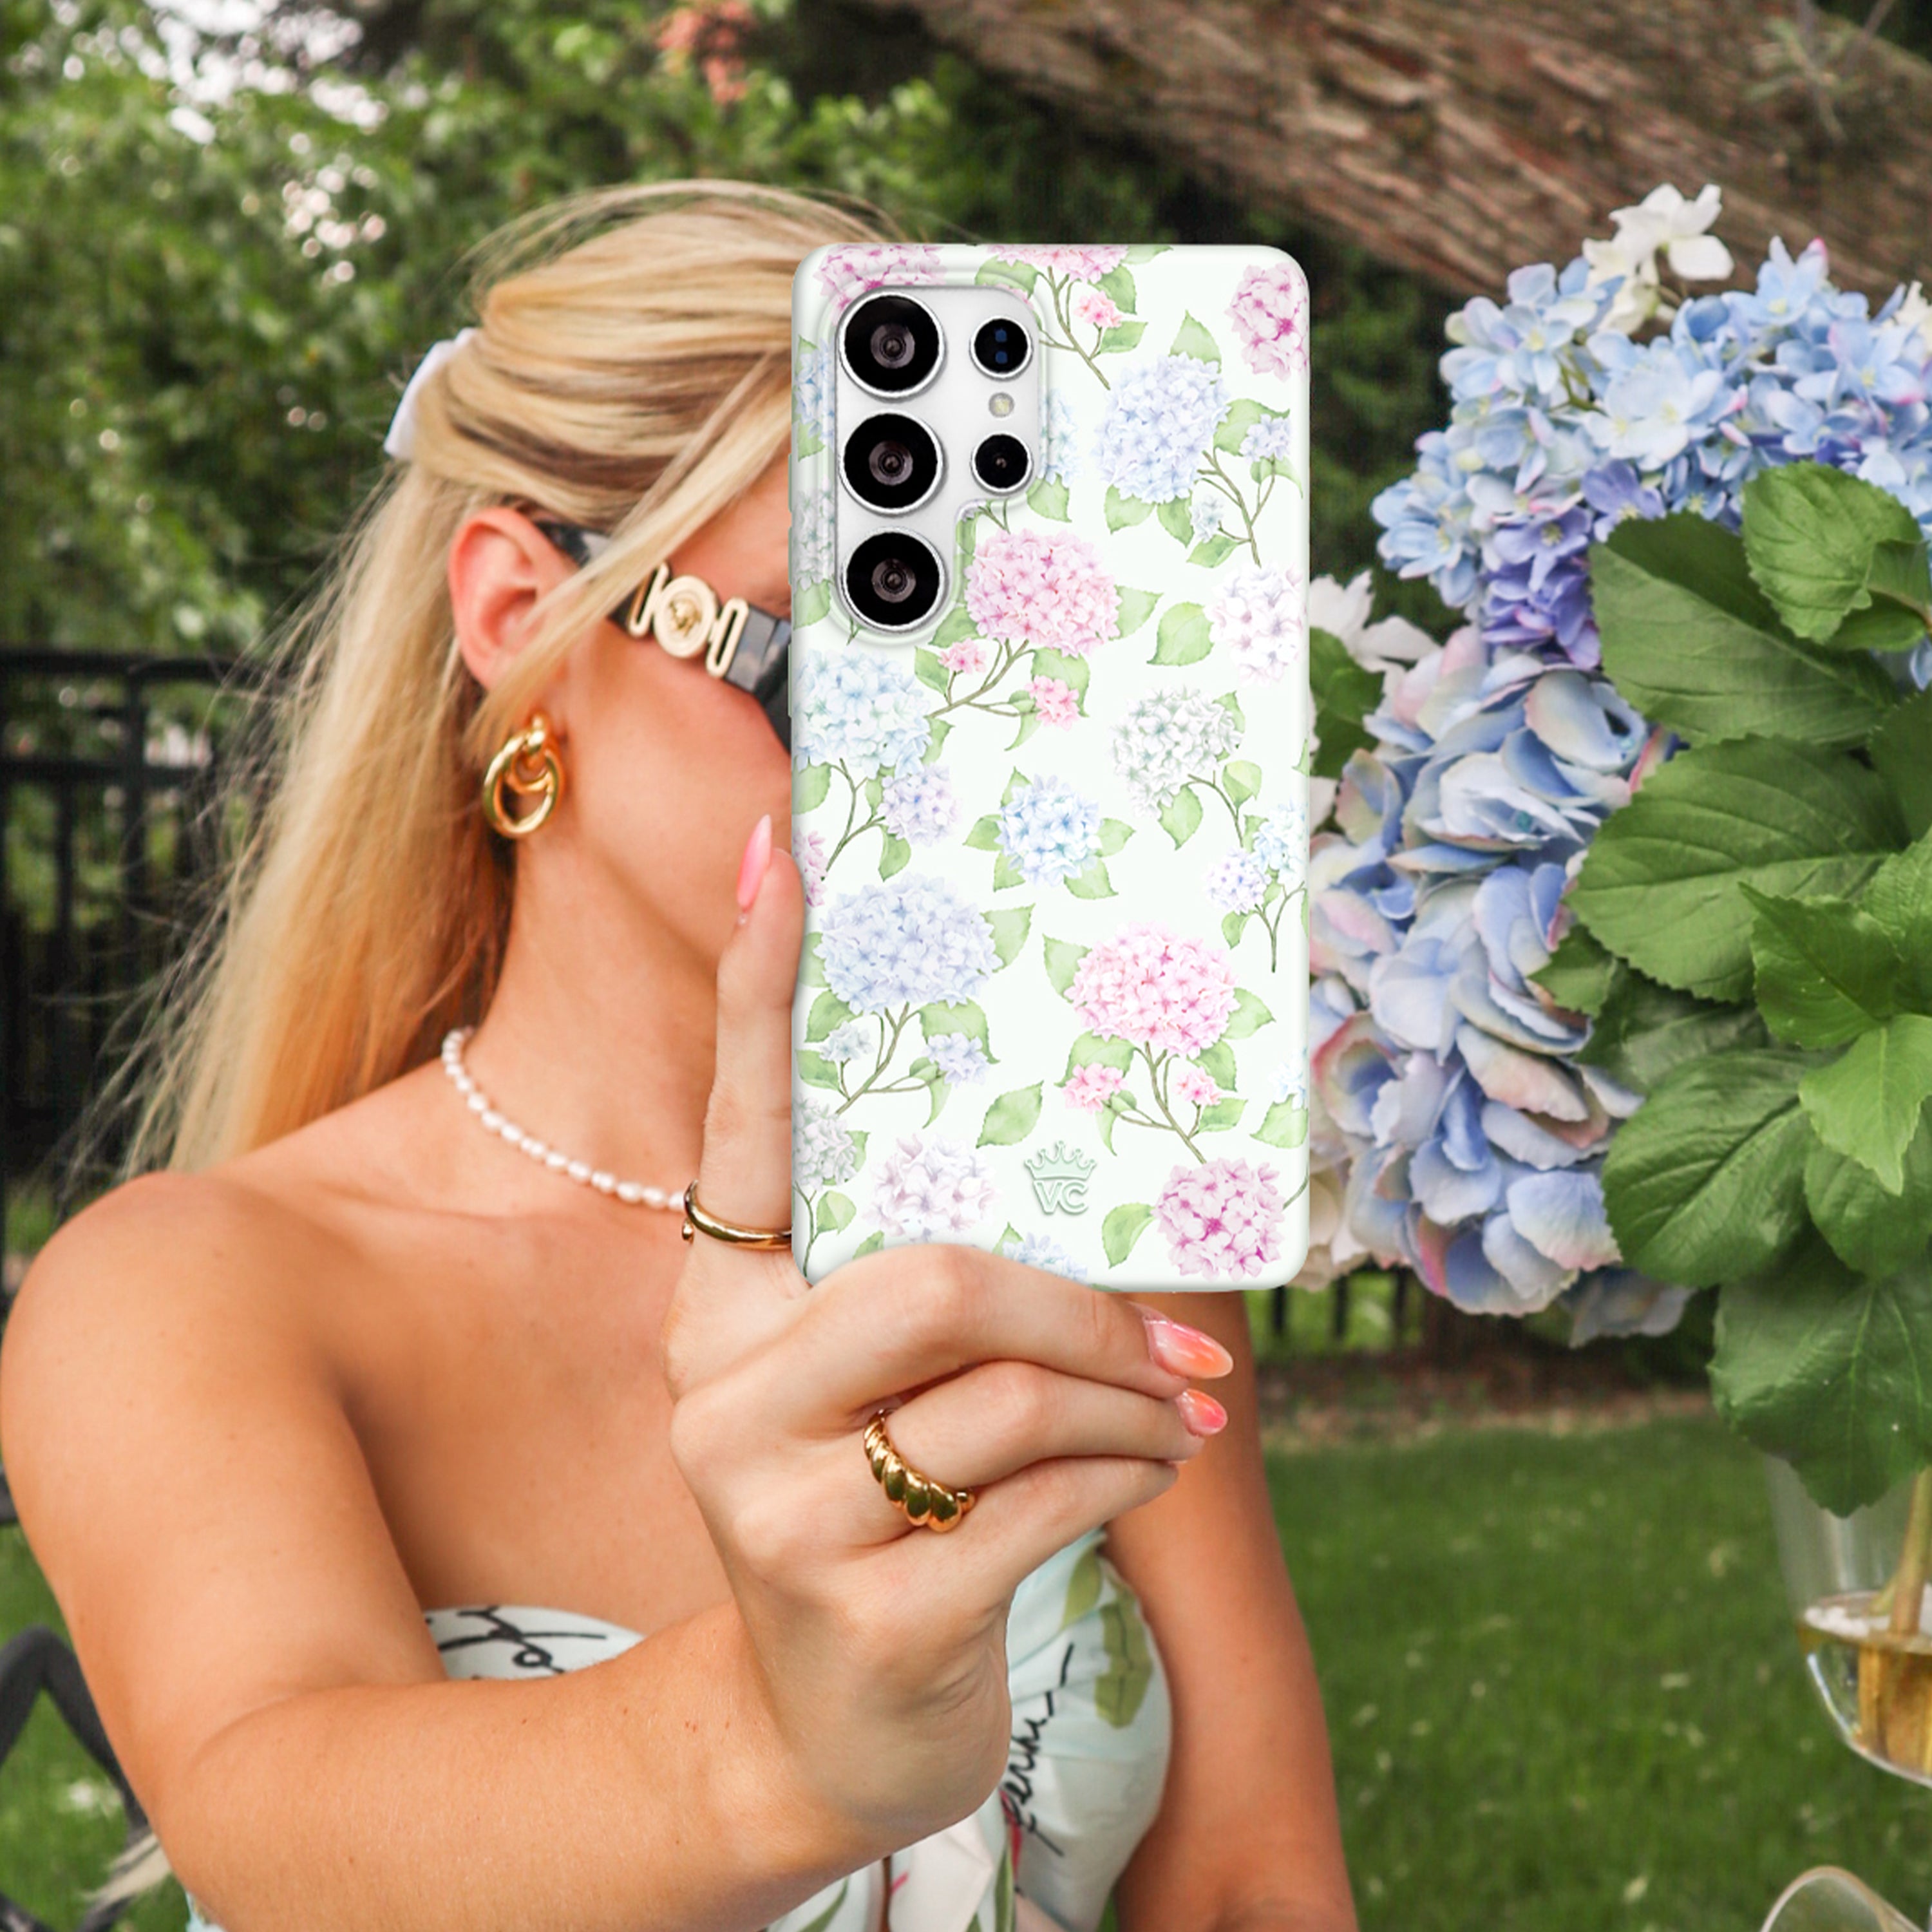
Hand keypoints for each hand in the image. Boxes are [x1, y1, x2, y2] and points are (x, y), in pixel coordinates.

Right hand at [659, 817, 1233, 1852]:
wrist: (829, 1732)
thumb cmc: (888, 1512)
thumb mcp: (889, 1392)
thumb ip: (949, 1289)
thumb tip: (1102, 1196)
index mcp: (723, 1311)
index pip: (740, 1127)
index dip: (762, 991)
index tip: (786, 849)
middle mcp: (722, 1391)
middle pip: (932, 1277)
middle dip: (1082, 1303)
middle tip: (1175, 1339)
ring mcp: (775, 1509)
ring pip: (1008, 1390)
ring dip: (1133, 1400)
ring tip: (1178, 1417)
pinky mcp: (862, 1610)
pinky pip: (1051, 1495)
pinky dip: (1133, 1475)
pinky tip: (1145, 1480)